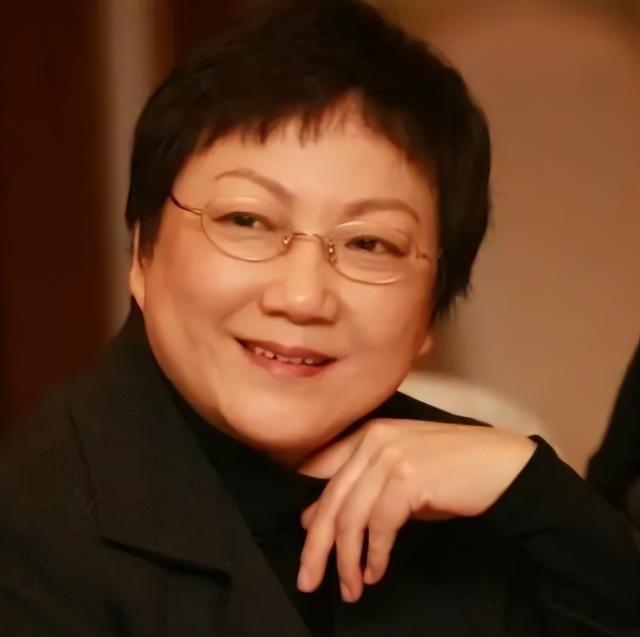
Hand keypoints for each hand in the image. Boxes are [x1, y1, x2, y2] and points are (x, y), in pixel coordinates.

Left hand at [296, 419, 535, 602]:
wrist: (503, 465)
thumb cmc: (452, 472)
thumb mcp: (401, 475)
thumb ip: (364, 491)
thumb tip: (317, 520)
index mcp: (368, 434)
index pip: (323, 476)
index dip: (310, 514)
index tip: (307, 548)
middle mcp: (374, 440)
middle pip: (331, 500)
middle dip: (316, 547)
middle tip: (308, 581)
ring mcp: (391, 456)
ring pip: (350, 516)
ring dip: (346, 560)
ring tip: (349, 588)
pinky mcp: (408, 478)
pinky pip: (380, 526)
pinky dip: (374, 555)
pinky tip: (375, 573)